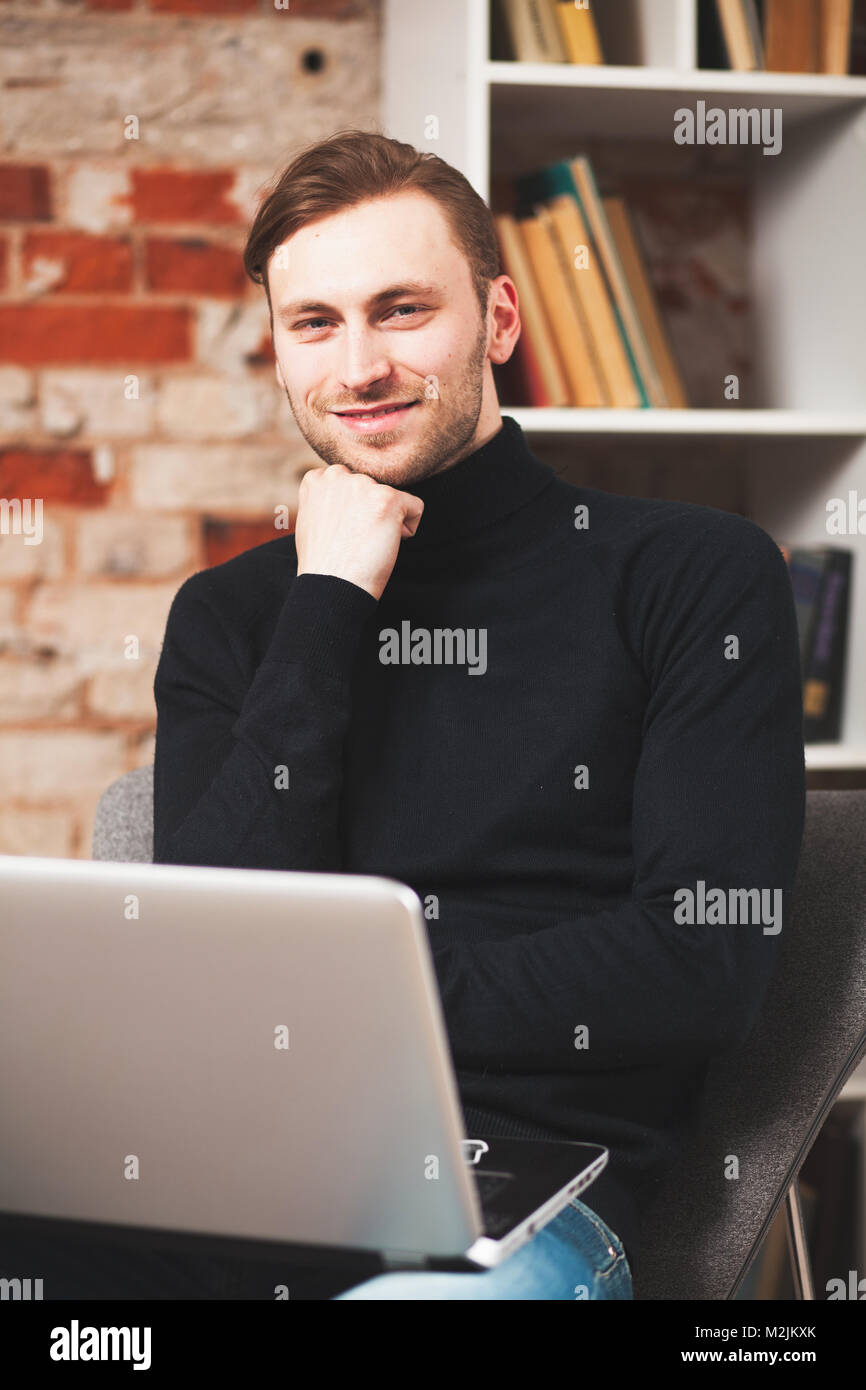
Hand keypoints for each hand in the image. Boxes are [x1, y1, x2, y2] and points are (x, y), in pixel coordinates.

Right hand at [294, 463, 424, 600]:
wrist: (331, 587)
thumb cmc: (323, 563)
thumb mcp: (312, 520)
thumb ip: (328, 499)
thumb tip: (348, 497)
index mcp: (318, 479)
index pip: (352, 482)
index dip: (355, 510)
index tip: (344, 532)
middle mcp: (339, 475)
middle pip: (374, 488)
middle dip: (372, 513)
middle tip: (355, 540)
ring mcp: (364, 484)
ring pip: (394, 498)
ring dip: (388, 521)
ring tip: (367, 543)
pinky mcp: (388, 498)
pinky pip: (415, 508)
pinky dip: (408, 530)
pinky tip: (384, 545)